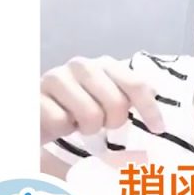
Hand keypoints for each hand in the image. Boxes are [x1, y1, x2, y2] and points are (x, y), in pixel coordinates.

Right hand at [40, 55, 164, 145]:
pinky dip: (62, 130)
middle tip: (103, 124)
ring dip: (88, 128)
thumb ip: (130, 92)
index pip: (136, 84)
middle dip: (114, 122)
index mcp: (104, 64)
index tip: (158, 129)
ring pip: (90, 115)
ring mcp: (56, 78)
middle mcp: (81, 65)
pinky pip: (61, 122)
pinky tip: (57, 123)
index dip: (150, 109)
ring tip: (79, 123)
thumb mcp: (108, 97)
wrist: (36, 111)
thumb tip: (154, 91)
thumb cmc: (77, 106)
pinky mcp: (35, 96)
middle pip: (116, 103)